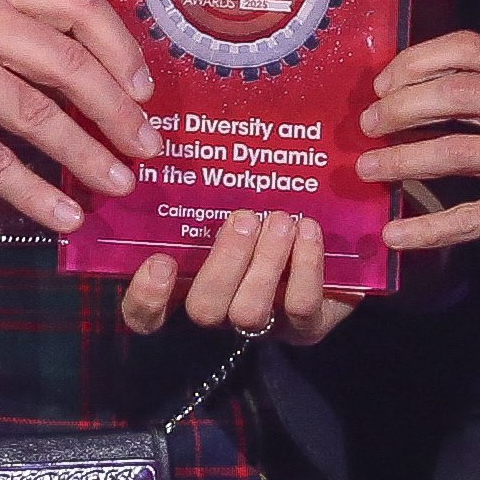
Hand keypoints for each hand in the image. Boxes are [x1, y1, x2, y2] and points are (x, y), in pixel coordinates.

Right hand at [0, 0, 155, 235]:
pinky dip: (32, 191)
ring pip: (35, 112)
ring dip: (85, 155)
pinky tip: (60, 215)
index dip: (118, 45)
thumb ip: (7, 30)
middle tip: (147, 146)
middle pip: (65, 59)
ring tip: (117, 184)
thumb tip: (86, 76)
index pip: (71, 1)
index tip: (144, 88)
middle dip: (116, 108)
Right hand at [117, 211, 356, 343]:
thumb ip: (208, 197)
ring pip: (250, 311)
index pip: (147, 315)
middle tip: (243, 218)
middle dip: (223, 262)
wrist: (333, 250)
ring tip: (280, 220)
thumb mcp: (230, 206)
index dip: (147, 297)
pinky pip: (301, 306)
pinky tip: (308, 230)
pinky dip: (305, 265)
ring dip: (265, 261)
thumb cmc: (266, 217)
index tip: (161, 261)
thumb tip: (198, 151)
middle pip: (203, 309)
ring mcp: (263, 325)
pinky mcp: (306, 329)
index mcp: (189, 287)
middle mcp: (221, 313)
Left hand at [356, 33, 479, 279]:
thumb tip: (424, 103)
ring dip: (401, 160)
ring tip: (368, 170)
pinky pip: (473, 217)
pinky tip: (397, 237)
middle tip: (367, 127)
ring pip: (456, 151)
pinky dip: (428, 228)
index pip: (468, 48)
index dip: (416, 61)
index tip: (383, 83)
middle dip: (399, 107)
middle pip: (454, 92)